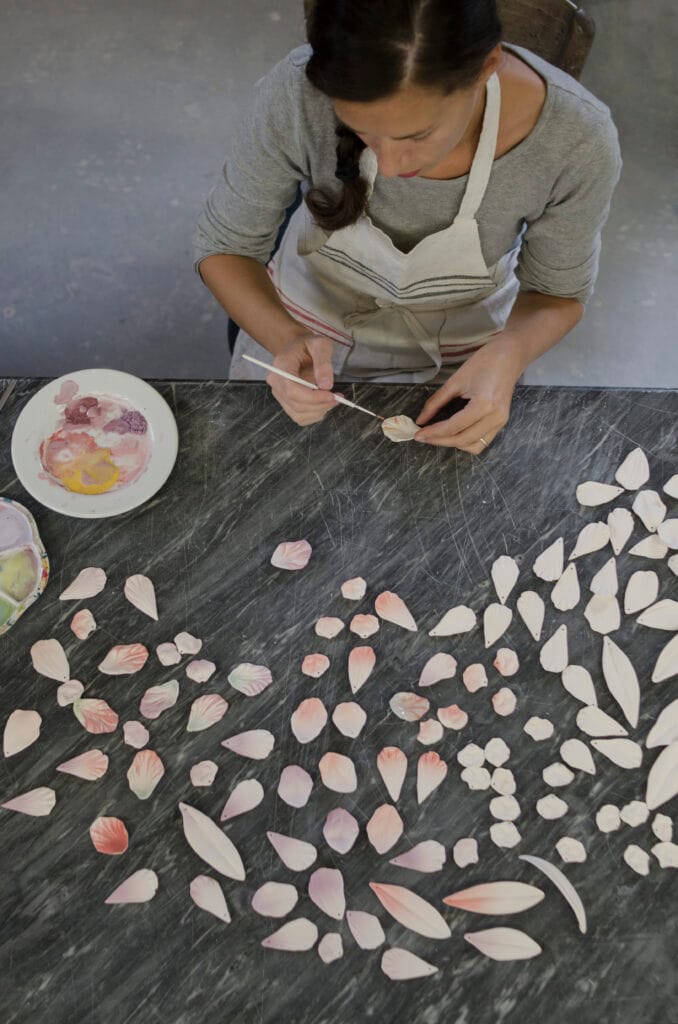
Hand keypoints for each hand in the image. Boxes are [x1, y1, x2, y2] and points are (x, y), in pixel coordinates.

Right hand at [267, 332, 337, 425]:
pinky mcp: (286, 402)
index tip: (332, 396)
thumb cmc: (309, 345)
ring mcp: (279, 394)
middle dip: (320, 404)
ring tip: (333, 399)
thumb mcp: (320, 345)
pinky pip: (300, 417)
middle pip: (296, 404)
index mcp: (281, 366)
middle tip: (338, 397)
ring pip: (298, 414)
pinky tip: (323, 403)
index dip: (313, 397)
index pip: (292, 390)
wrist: (298, 349)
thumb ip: (323, 363)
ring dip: (319, 410)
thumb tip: (326, 385)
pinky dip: (315, 414)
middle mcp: (276, 382)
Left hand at [414, 336, 522, 452]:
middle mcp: (495, 418)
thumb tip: (421, 419)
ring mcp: (501, 422)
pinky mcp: (502, 423)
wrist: (510, 355)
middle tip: (423, 437)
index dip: (433, 433)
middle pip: (462, 440)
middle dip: (440, 441)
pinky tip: (454, 433)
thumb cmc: (484, 362)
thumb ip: (436, 402)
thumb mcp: (456, 380)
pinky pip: (483, 441)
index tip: (418, 434)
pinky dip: (466, 442)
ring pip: (474, 446)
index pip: (453, 427)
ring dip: (454, 444)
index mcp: (484, 405)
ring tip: (438, 436)